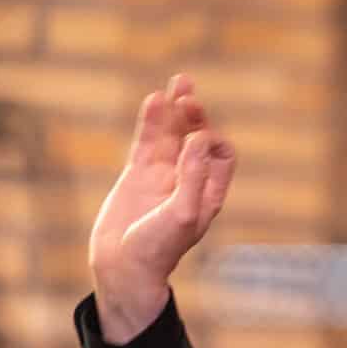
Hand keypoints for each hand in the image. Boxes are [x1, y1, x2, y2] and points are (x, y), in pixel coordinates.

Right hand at [88, 74, 235, 343]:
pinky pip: (147, 141)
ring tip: (180, 82)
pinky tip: (155, 99)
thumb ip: (193, 176)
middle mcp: (189, 180)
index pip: (223, 156)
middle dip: (197, 117)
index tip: (200, 138)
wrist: (123, 266)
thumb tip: (201, 138)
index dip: (216, 141)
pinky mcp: (138, 174)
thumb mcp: (183, 214)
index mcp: (209, 193)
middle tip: (189, 97)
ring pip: (173, 134)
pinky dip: (152, 122)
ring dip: (177, 110)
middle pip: (198, 138)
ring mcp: (162, 175)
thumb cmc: (158, 248)